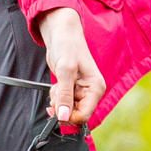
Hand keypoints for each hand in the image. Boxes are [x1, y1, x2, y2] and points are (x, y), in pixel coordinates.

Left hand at [36, 6, 102, 125]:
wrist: (62, 34)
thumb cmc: (68, 46)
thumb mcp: (65, 71)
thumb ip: (64, 95)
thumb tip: (63, 116)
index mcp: (96, 88)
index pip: (85, 115)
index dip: (69, 116)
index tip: (56, 109)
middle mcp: (91, 92)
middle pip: (76, 113)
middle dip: (62, 107)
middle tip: (55, 94)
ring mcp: (81, 91)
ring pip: (68, 109)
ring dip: (58, 101)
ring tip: (57, 86)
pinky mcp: (72, 89)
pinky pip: (63, 102)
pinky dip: (56, 97)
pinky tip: (57, 85)